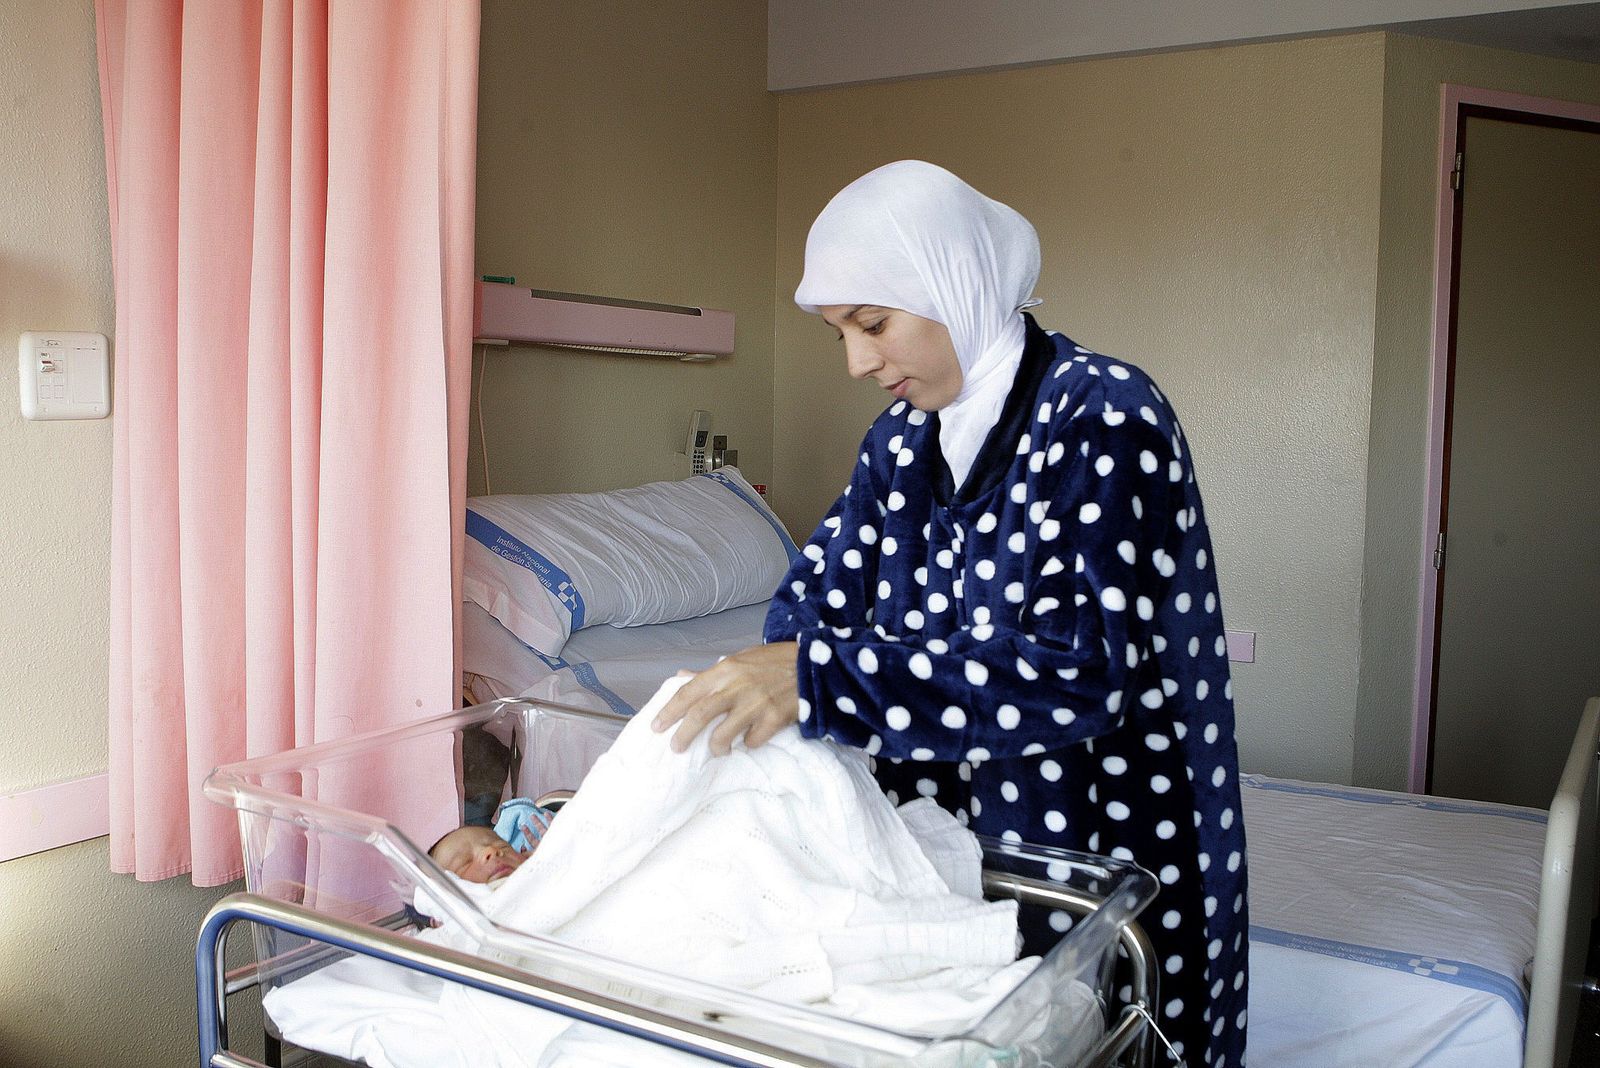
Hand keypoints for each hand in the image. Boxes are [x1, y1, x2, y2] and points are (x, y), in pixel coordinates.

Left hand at [651, 642, 800, 755]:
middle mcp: (737, 686)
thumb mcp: (740, 659)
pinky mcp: (774, 719)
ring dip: (716, 747)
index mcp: (725, 669)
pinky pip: (752, 741)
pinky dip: (748, 744)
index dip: (669, 712)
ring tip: (717, 750)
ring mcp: (756, 704)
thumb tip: (681, 677)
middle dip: (683, 736)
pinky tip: (750, 739)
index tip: (656, 727)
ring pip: (723, 735)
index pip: (688, 692)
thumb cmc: (773, 661)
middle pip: (699, 716)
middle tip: (676, 748)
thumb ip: (711, 672)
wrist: (814, 664)